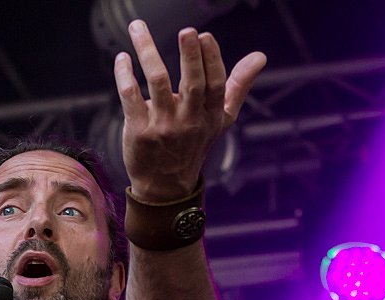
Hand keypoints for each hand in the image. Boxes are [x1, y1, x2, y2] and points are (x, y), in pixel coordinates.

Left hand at [113, 20, 266, 202]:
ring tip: (138, 28)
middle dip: (190, 57)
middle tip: (187, 31)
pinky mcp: (139, 132)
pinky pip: (130, 98)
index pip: (215, 85)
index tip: (205, 36)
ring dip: (148, 52)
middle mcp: (189, 121)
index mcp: (210, 116)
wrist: (165, 186)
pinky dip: (124, 76)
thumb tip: (261, 56)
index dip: (212, 60)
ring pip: (157, 83)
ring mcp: (163, 127)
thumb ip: (238, 86)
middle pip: (192, 85)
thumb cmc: (194, 144)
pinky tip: (123, 58)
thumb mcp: (221, 119)